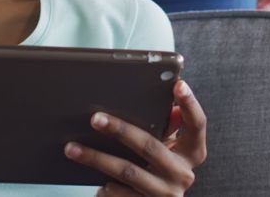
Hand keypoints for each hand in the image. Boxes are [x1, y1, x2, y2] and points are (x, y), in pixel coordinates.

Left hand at [64, 80, 206, 195]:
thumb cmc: (158, 166)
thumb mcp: (168, 146)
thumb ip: (167, 125)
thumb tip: (164, 95)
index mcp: (193, 152)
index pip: (197, 124)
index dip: (190, 104)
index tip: (178, 83)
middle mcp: (183, 174)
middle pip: (151, 146)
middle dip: (120, 130)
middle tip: (95, 118)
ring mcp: (166, 194)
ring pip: (128, 171)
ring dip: (96, 158)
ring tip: (72, 148)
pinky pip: (120, 193)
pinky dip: (103, 184)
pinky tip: (86, 175)